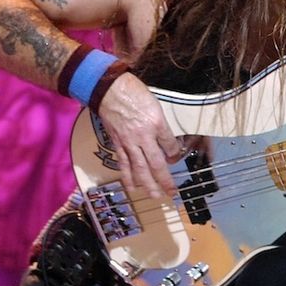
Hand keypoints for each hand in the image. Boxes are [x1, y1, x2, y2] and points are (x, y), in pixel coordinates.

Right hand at [94, 72, 183, 199]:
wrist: (109, 89)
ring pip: (139, 168)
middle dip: (165, 180)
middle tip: (172, 193)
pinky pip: (123, 164)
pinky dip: (128, 177)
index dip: (176, 155)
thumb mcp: (155, 105)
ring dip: (148, 184)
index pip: (171, 146)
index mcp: (156, 123)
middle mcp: (143, 136)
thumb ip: (162, 125)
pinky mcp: (117, 143)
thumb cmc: (134, 93)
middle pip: (156, 163)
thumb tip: (167, 142)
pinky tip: (132, 187)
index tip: (177, 158)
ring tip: (155, 196)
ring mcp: (129, 141)